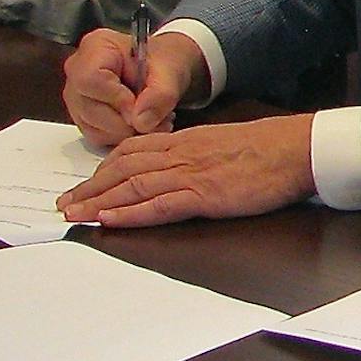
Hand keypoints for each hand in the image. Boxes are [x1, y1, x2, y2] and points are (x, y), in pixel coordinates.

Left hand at [57, 114, 316, 227]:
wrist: (295, 149)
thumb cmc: (270, 148)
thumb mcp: (227, 144)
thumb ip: (201, 154)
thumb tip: (188, 168)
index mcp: (186, 141)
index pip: (133, 151)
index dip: (104, 167)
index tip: (86, 182)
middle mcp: (180, 154)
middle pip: (123, 169)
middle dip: (90, 187)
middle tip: (64, 203)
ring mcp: (190, 173)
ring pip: (132, 186)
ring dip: (99, 201)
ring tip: (74, 214)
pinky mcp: (204, 194)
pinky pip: (158, 205)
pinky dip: (130, 213)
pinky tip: (110, 220)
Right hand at [63, 27, 204, 146]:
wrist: (162, 68)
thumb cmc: (163, 61)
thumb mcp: (171, 71)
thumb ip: (160, 94)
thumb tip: (141, 122)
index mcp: (96, 47)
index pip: (90, 79)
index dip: (116, 100)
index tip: (142, 107)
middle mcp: (78, 71)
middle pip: (88, 108)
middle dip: (126, 122)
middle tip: (156, 120)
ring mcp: (77, 95)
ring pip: (92, 127)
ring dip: (127, 132)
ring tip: (154, 121)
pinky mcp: (83, 116)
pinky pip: (97, 136)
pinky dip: (122, 137)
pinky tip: (141, 125)